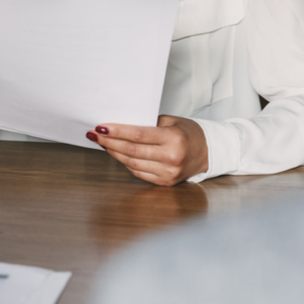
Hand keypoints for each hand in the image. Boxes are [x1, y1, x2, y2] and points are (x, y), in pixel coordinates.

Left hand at [87, 116, 207, 185]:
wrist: (209, 152)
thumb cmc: (189, 132)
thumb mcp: (172, 121)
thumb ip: (148, 123)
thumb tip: (120, 124)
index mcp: (174, 139)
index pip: (139, 135)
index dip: (117, 132)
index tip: (101, 127)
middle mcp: (171, 158)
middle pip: (132, 151)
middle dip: (110, 143)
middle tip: (95, 135)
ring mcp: (168, 173)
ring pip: (132, 163)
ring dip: (114, 153)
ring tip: (103, 143)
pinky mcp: (165, 182)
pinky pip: (139, 172)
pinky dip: (126, 163)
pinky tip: (118, 154)